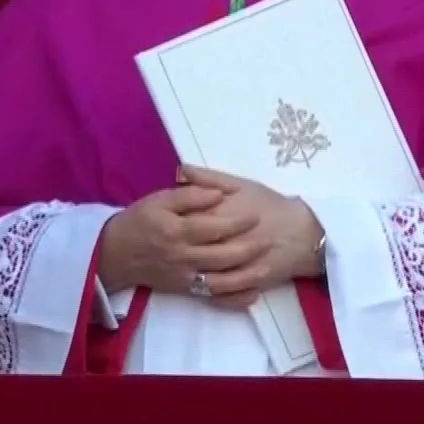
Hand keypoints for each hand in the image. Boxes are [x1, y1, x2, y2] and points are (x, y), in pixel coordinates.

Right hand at [95, 181, 259, 298]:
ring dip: (248, 275)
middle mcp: (182, 256)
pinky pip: (214, 298)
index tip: (255, 215)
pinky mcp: (185, 290)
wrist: (114, 253)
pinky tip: (252, 293)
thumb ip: (188, 195)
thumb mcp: (157, 200)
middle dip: (249, 248)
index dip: (237, 222)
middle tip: (268, 239)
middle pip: (223, 256)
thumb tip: (218, 194)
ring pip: (223, 281)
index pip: (213, 227)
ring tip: (267, 266)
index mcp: (176, 231)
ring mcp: (184, 276)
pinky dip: (235, 298)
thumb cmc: (138, 221)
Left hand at [174, 165, 325, 304]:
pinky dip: (209, 293)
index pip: (182, 220)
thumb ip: (208, 178)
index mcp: (219, 216)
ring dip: (188, 272)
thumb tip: (179, 170)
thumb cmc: (270, 204)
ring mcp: (236, 266)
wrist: (304, 231)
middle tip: (166, 245)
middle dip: (173, 248)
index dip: (168, 221)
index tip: (161, 221)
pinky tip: (200, 284)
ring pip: (203, 274)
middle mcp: (224, 243)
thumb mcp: (240, 185)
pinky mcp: (247, 283)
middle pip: (188, 249)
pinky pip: (222, 294)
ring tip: (180, 265)